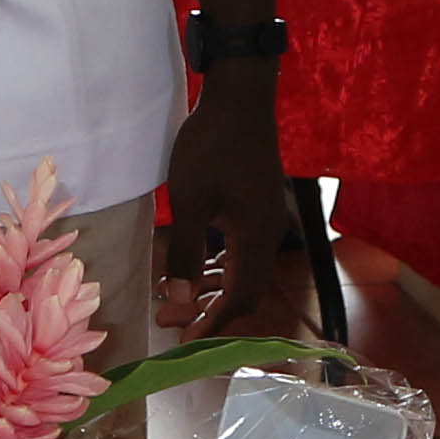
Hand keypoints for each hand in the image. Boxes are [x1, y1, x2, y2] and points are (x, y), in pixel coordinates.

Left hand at [159, 71, 288, 338]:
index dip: (213, 323)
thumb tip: (179, 302)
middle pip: (246, 291)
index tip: (185, 340)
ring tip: (174, 301)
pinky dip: (218, 267)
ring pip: (243, 272)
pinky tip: (193, 269)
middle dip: (210, 312)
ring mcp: (264, 221)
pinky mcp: (256, 208)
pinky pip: (241, 251)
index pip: (241, 298)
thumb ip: (186, 253)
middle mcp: (267, 235)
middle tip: (172, 323)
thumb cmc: (211, 146)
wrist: (240, 98)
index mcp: (256, 238)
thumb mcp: (191, 201)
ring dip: (211, 290)